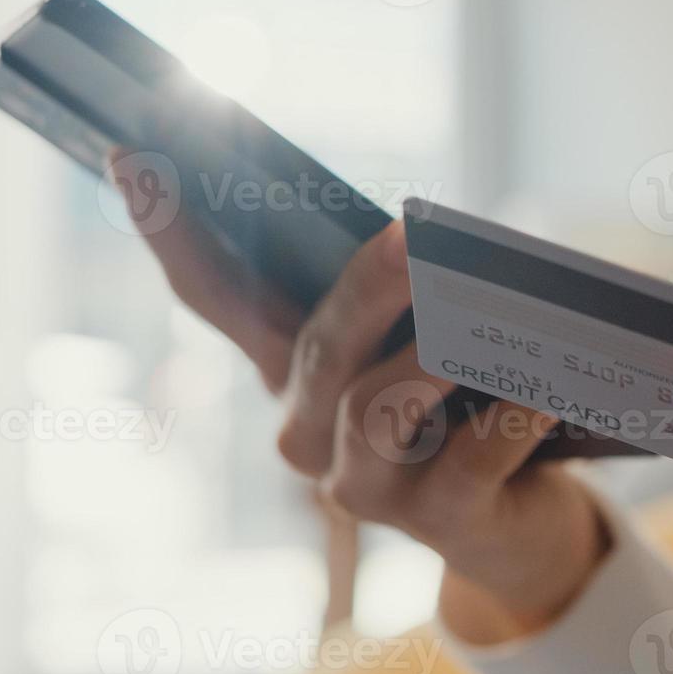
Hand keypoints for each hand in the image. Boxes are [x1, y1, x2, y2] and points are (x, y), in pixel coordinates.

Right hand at [112, 157, 610, 642]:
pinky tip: (543, 388)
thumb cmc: (462, 401)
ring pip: (377, 409)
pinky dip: (509, 417)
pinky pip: (469, 460)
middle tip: (411, 235)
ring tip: (496, 314)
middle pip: (319, 346)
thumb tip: (431, 233)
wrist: (518, 517)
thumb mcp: (422, 333)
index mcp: (289, 371)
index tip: (130, 153)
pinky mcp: (436, 519)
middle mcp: (306, 433)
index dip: (170, 231)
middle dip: (367, 286)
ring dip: (437, 358)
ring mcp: (363, 485)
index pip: (214, 296)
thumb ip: (406, 286)